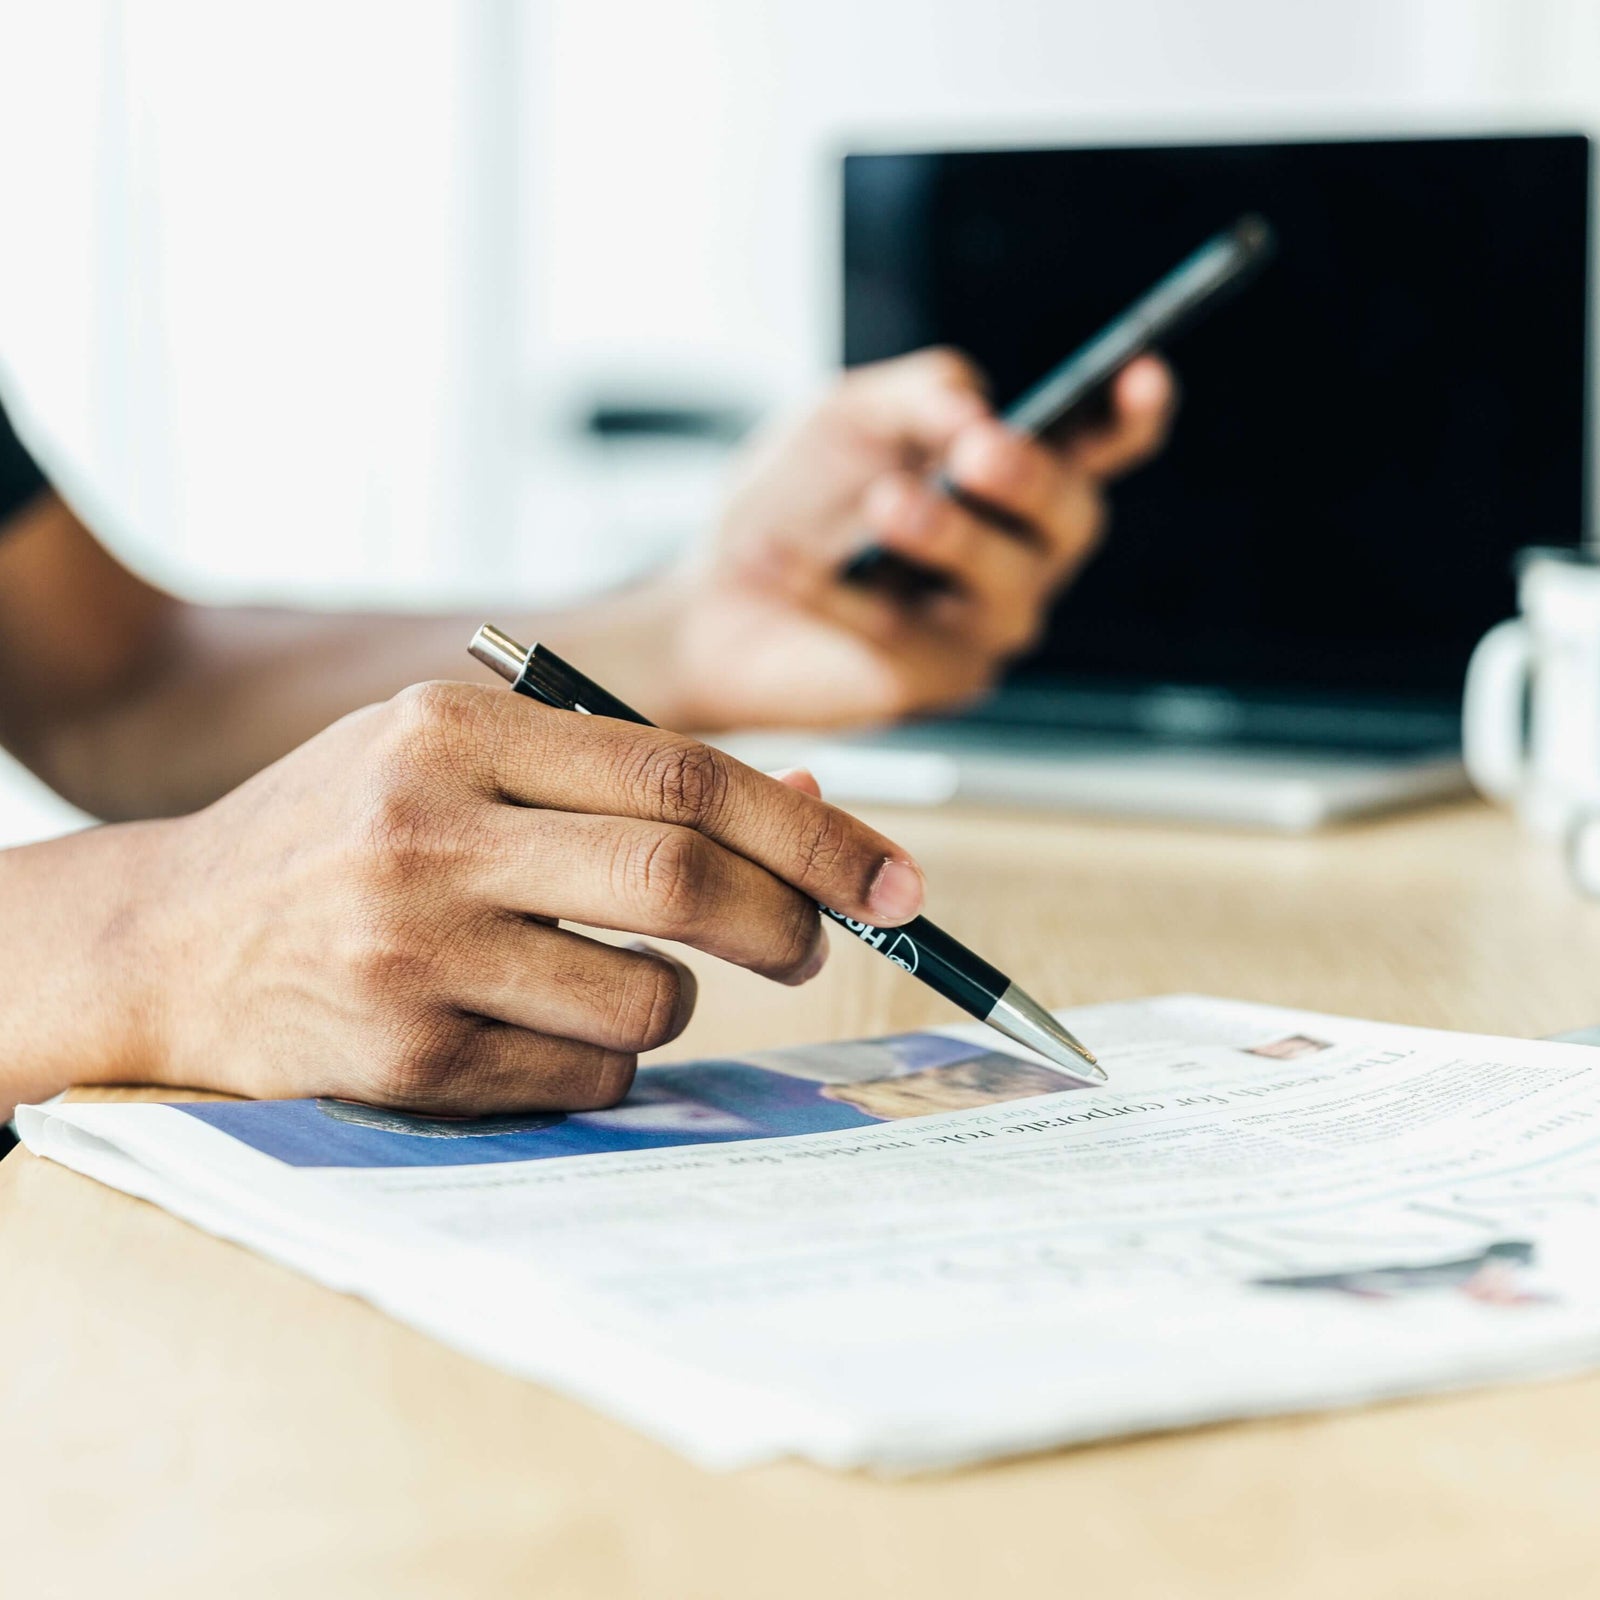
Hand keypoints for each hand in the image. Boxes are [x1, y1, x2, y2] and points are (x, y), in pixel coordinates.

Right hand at [135, 684, 923, 1113]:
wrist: (167, 937)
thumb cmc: (344, 839)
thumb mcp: (462, 765)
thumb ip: (624, 780)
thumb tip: (816, 801)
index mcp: (456, 730)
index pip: (684, 775)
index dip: (813, 832)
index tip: (893, 879)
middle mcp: (428, 828)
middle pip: (683, 879)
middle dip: (789, 921)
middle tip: (815, 945)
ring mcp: (410, 947)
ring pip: (647, 996)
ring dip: (679, 1003)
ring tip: (622, 981)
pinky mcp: (399, 1054)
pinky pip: (584, 1074)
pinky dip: (609, 1060)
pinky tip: (545, 1030)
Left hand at [664, 347, 1172, 729]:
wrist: (717, 595)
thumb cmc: (796, 500)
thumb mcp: (849, 415)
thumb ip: (919, 394)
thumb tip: (980, 411)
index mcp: (1014, 478)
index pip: (1100, 447)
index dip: (1133, 416)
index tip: (1142, 376)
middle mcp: (1022, 554)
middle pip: (1072, 517)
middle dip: (1033, 479)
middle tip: (977, 453)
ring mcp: (986, 624)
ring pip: (1009, 584)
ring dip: (953, 535)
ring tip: (887, 503)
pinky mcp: (934, 681)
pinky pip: (908, 634)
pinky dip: (843, 595)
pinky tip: (782, 561)